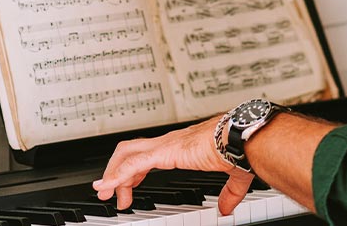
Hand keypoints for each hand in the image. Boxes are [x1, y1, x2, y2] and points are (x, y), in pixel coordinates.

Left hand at [92, 115, 255, 214]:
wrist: (242, 137)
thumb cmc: (241, 148)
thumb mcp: (232, 177)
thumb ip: (227, 194)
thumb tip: (225, 209)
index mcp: (181, 147)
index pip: (146, 155)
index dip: (133, 173)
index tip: (127, 191)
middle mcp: (168, 143)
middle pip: (129, 152)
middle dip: (116, 172)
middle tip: (110, 193)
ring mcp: (164, 146)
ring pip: (126, 155)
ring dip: (112, 175)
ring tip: (103, 192)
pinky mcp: (163, 152)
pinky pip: (132, 164)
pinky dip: (117, 175)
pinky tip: (109, 186)